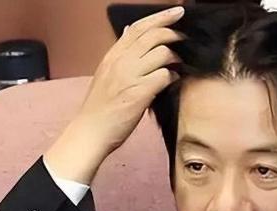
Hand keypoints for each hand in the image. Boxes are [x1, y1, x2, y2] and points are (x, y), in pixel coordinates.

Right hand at [45, 6, 184, 182]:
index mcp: (112, 55)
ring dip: (175, 59)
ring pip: (162, 53)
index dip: (160, 17)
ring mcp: (130, 76)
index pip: (138, 27)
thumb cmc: (100, 107)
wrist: (91, 131)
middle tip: (186, 38)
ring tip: (178, 67)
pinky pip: (164, 76)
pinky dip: (172, 78)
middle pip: (153, 35)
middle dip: (174, 33)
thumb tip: (128, 32)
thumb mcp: (106, 73)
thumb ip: (120, 54)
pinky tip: (173, 82)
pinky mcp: (139, 93)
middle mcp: (120, 61)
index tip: (177, 12)